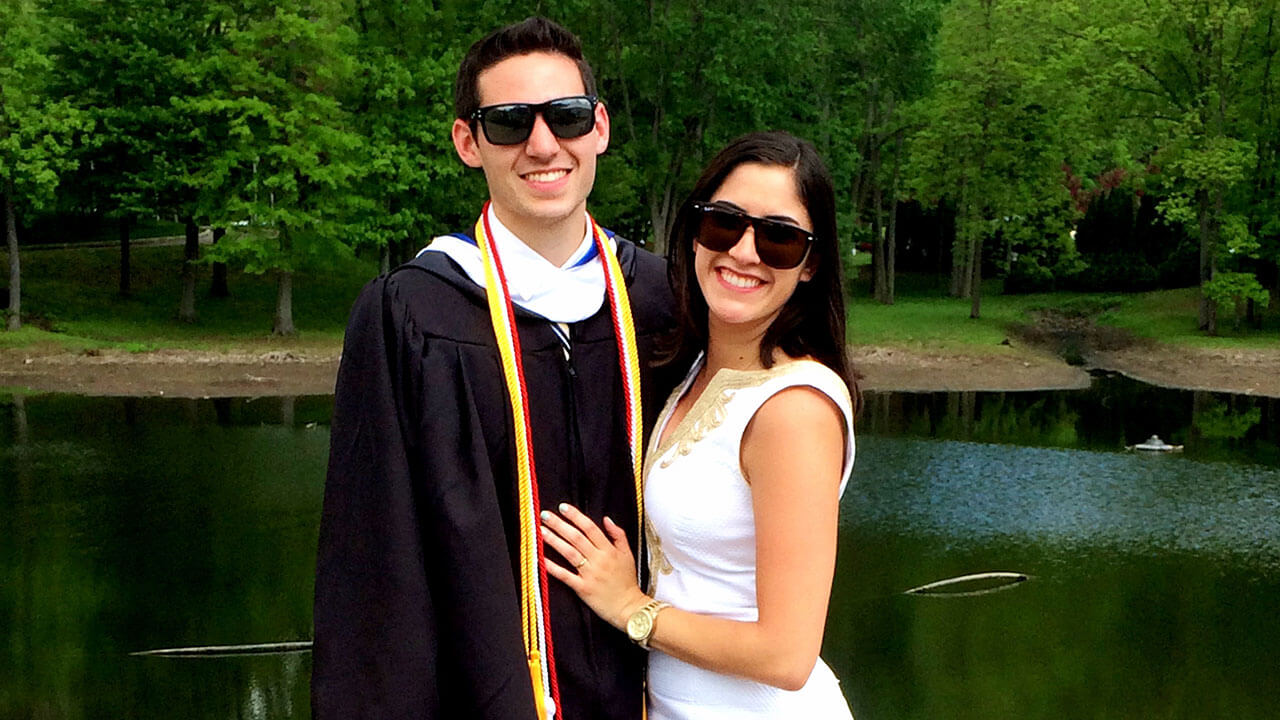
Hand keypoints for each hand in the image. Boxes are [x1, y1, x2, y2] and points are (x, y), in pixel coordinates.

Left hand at [541, 503, 649, 630]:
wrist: (630, 607)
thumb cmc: (627, 582)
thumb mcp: (628, 555)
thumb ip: (618, 535)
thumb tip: (606, 519)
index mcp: (609, 550)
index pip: (590, 528)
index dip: (576, 516)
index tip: (563, 508)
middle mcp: (599, 560)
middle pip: (577, 538)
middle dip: (559, 524)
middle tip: (545, 515)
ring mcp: (590, 574)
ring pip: (570, 553)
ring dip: (554, 541)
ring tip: (542, 531)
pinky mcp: (583, 589)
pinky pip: (566, 576)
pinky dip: (554, 568)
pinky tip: (542, 560)